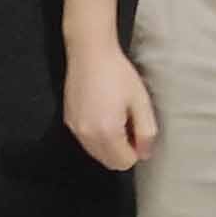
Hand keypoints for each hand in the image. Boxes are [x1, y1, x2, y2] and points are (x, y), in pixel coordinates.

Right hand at [62, 39, 158, 171]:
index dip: (136, 150)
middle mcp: (87, 135)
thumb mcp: (141, 102)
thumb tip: (145, 154)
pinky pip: (86, 141)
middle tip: (129, 126)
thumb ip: (146, 132)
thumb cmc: (118, 74)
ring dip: (109, 146)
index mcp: (107, 132)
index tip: (138, 130)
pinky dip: (96, 137)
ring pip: (96, 154)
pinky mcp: (68, 120)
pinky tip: (102, 114)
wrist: (89, 53)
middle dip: (122, 152)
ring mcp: (75, 129)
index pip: (124, 163)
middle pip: (109, 162)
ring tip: (116, 119)